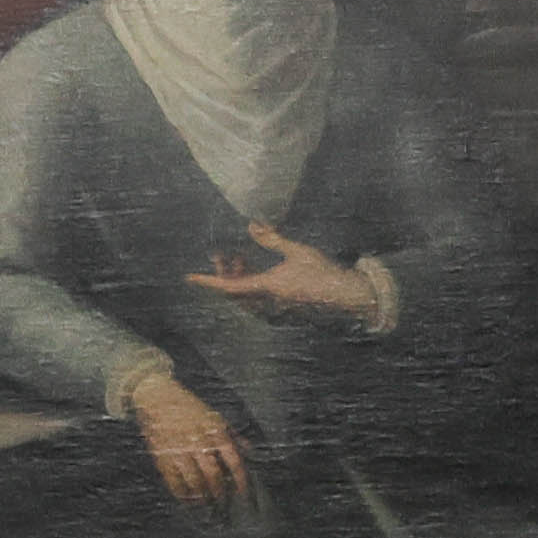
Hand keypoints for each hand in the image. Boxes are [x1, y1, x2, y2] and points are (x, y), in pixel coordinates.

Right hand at [124, 372, 249, 513]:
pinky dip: (180, 492)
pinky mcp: (162, 455)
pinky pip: (172, 480)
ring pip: (194, 480)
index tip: (243, 492)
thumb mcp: (215, 417)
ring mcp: (180, 450)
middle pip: (214, 476)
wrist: (157, 397)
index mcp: (216, 433)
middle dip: (220, 492)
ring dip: (201, 495)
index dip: (241, 480)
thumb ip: (233, 435)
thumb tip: (249, 451)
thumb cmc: (188, 406)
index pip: (234, 462)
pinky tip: (185, 498)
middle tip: (222, 502)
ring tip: (205, 502)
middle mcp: (200, 443)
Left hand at [186, 220, 382, 322]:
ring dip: (237, 280)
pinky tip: (257, 273)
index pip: (228, 286)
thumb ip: (273, 239)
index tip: (189, 277)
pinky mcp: (283, 313)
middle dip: (224, 274)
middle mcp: (267, 304)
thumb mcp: (298, 251)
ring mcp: (275, 310)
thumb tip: (252, 225)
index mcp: (268, 288)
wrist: (348, 296)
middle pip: (233, 293)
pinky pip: (256, 303)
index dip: (208, 281)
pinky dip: (250, 288)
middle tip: (224, 256)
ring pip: (244, 299)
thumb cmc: (325, 273)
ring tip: (241, 260)